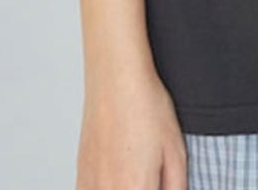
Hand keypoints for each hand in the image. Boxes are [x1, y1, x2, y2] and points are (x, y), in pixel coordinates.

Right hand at [76, 64, 186, 189]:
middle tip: (152, 176)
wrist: (117, 79)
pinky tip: (121, 178)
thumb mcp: (176, 150)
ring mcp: (89, 184)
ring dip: (126, 187)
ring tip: (138, 173)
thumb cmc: (146, 106)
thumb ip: (176, 187)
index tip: (161, 184)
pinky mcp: (80, 175)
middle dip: (142, 188)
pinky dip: (107, 187)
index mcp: (134, 188)